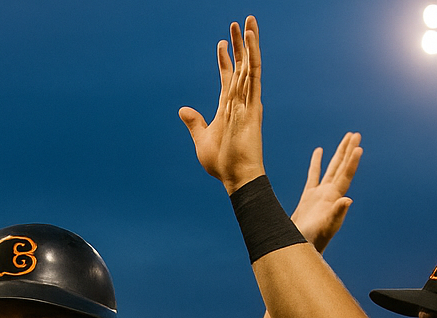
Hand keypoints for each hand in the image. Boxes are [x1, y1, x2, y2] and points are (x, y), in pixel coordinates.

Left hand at [179, 17, 264, 193]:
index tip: (221, 43)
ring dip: (249, 42)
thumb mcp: (201, 139)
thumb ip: (194, 123)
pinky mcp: (253, 105)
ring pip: (249, 65)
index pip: (228, 77)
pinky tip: (251, 38)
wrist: (235, 177)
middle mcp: (240, 101)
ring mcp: (248, 101)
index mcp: (228, 107)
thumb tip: (183, 110)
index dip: (224, 59)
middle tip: (237, 23)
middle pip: (240, 65)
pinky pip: (253, 75)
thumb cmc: (221, 163)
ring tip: (248, 21)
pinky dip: (253, 55)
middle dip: (239, 44)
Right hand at [291, 132, 362, 252]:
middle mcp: (330, 195)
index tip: (358, 146)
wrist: (298, 250)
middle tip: (356, 134)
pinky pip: (314, 175)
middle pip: (342, 167)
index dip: (352, 161)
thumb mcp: (325, 227)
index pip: (345, 175)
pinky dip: (317, 163)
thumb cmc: (312, 241)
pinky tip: (319, 151)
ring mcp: (320, 195)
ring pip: (331, 168)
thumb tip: (348, 200)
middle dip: (349, 150)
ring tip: (346, 138)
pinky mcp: (308, 198)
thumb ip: (336, 213)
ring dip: (339, 153)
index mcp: (334, 199)